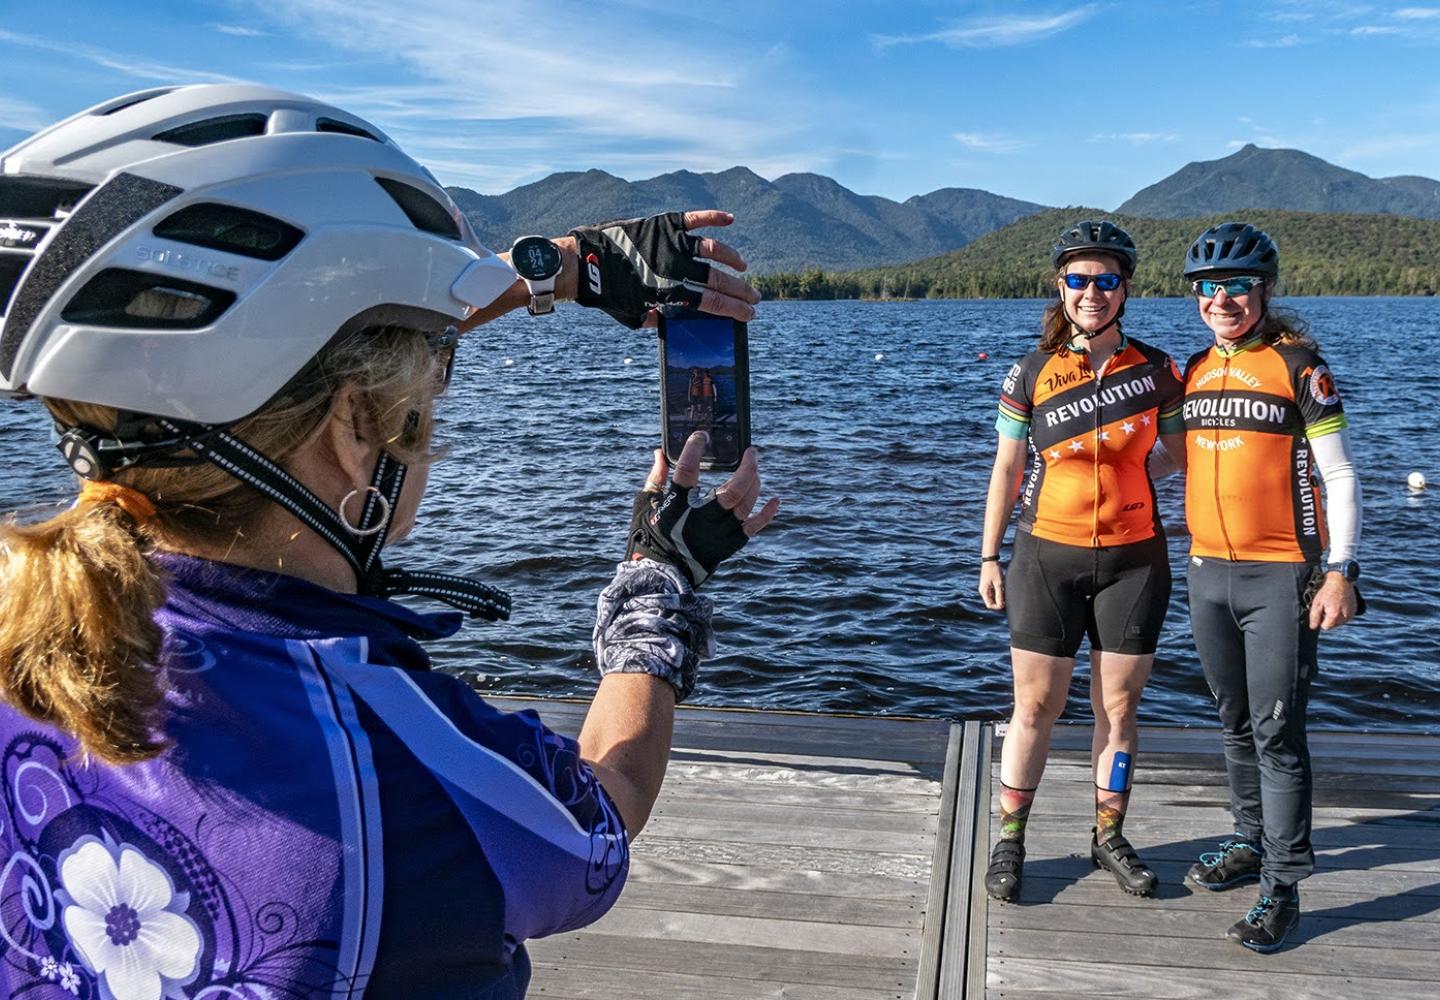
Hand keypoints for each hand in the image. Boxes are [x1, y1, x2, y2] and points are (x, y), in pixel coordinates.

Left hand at [571, 211, 760, 328]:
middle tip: (754, 297)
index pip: (712, 302)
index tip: (749, 314)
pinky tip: (730, 220)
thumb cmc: (606, 294)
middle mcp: (674, 266)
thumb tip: (672, 319)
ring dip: (731, 258)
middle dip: (741, 290)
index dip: (734, 309)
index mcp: (670, 291)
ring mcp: (670, 242)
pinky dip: (714, 217)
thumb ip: (655, 320)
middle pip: (718, 279)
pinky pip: (694, 218)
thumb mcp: (632, 317)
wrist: (585, 263)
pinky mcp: (662, 224)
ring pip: (712, 249)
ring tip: (742, 267)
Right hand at [627, 432, 779, 586]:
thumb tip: (660, 454)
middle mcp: (702, 519)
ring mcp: (720, 532)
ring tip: (753, 468)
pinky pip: (755, 526)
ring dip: (753, 483)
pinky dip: (768, 513)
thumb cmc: (652, 535)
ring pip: (745, 504)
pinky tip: (776, 500)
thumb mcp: (647, 505)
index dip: (694, 451)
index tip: (701, 436)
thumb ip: (655, 479)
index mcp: (677, 506)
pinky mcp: (730, 544)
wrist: (664, 572)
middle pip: (732, 490)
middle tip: (751, 452)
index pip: (687, 472)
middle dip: (746, 468)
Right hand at [979, 560, 1005, 609]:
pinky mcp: (988, 585)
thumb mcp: (999, 583)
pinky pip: (993, 592)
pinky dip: (999, 591)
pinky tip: (1003, 587)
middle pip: (991, 602)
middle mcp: (983, 591)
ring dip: (999, 596)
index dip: (998, 606)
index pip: (990, 605)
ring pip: (993, 597)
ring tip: (1005, 590)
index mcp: (984, 591)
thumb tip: (1001, 606)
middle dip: (999, 601)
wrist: (990, 560)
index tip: (1005, 603)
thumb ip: (999, 595)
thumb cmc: (994, 570)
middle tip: (1007, 596)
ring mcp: (985, 588)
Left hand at [1309, 573, 1357, 629]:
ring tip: (1333, 604)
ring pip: (1340, 622)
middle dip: (1328, 618)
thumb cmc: (1327, 591)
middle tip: (1326, 606)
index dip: (1321, 620)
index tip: (1321, 611)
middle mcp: (1345, 616)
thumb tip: (1313, 627)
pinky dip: (1342, 613)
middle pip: (1333, 625)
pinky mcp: (1355, 610)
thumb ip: (1314, 617)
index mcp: (1335, 615)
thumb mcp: (1316, 603)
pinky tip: (1339, 604)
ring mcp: (1351, 613)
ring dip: (1335, 617)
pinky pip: (1346, 617)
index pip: (1326, 627)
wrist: (1341, 580)